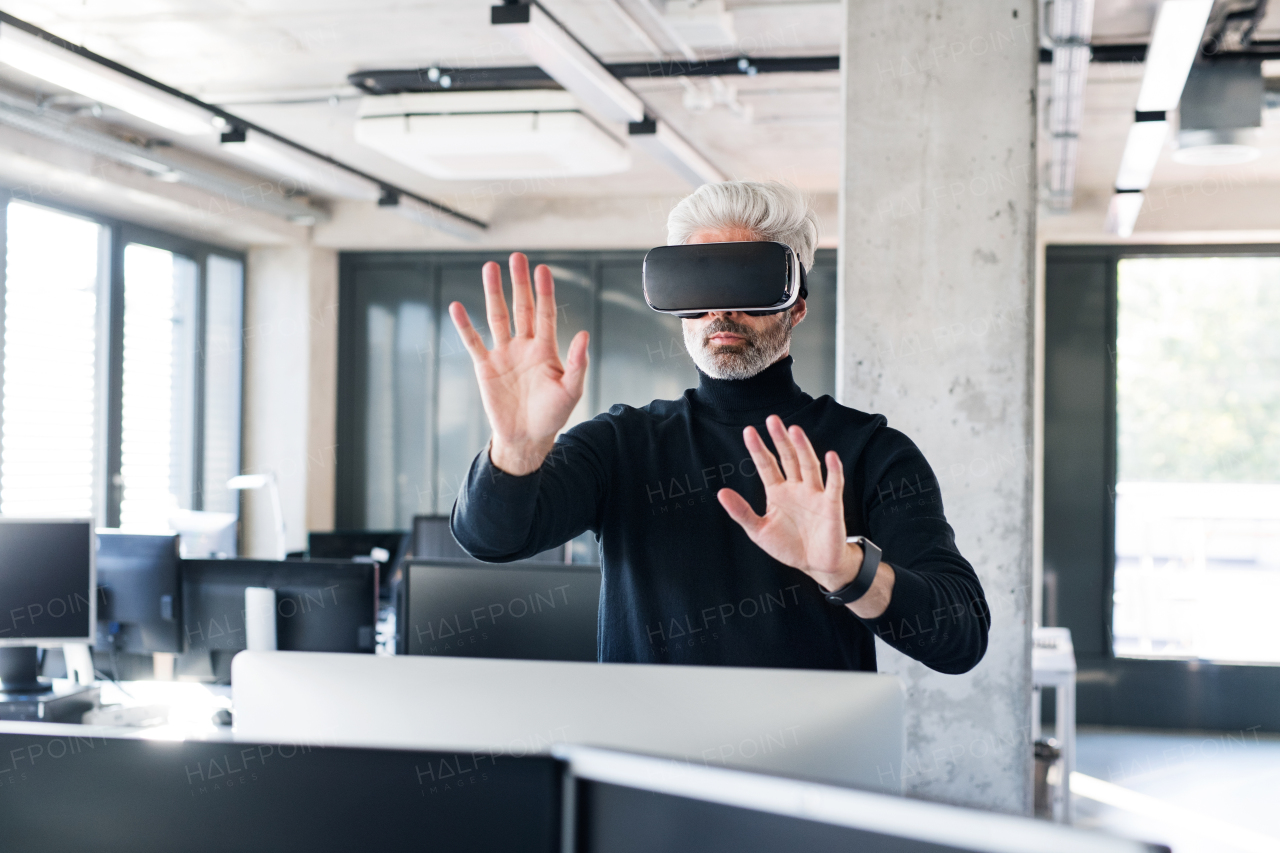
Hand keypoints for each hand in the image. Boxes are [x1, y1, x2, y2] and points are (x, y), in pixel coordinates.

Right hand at [448, 253, 588, 474]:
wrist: (526, 438)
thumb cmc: (552, 415)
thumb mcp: (571, 391)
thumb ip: (578, 363)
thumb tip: (584, 334)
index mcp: (546, 349)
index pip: (545, 313)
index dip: (544, 292)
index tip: (542, 269)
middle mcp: (524, 346)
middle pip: (521, 308)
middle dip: (519, 283)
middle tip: (517, 257)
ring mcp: (504, 354)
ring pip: (497, 317)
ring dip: (493, 294)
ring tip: (489, 268)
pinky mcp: (485, 367)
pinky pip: (473, 342)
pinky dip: (465, 325)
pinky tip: (457, 307)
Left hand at [717, 416, 894, 617]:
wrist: (816, 565)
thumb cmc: (789, 546)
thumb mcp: (759, 531)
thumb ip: (741, 512)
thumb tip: (721, 492)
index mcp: (778, 492)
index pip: (767, 465)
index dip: (758, 449)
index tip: (749, 431)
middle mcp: (797, 488)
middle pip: (788, 458)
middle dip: (780, 440)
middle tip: (772, 420)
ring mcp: (815, 494)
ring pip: (809, 465)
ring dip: (802, 448)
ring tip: (794, 430)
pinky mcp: (831, 505)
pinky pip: (833, 485)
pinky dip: (834, 471)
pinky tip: (831, 456)